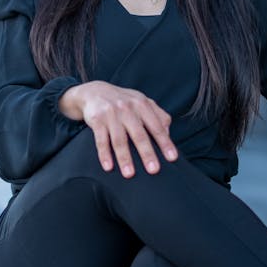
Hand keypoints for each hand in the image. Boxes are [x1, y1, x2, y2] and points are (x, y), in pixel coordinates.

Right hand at [58, 81, 178, 176]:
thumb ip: (158, 116)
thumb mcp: (142, 102)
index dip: (165, 142)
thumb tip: (168, 134)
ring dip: (124, 158)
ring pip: (119, 140)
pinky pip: (101, 140)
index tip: (172, 158)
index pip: (157, 126)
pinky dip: (104, 154)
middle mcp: (128, 108)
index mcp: (142, 105)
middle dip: (147, 153)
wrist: (95, 92)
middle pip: (139, 135)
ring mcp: (111, 114)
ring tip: (129, 174)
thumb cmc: (124, 102)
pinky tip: (108, 167)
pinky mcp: (97, 120)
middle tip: (153, 170)